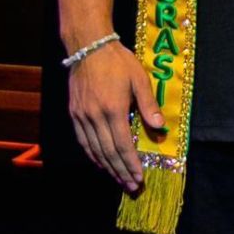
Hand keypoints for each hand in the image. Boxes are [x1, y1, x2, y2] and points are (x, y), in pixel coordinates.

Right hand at [68, 41, 165, 192]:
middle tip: (131, 186)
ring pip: (95, 149)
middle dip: (121, 171)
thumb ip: (148, 105)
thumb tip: (159, 128)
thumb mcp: (139, 79)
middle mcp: (95, 116)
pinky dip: (92, 155)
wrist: (88, 46)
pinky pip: (83, 140)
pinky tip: (101, 162)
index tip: (138, 178)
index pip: (123, 145)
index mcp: (113, 109)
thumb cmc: (118, 61)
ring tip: (118, 179)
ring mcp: (82, 116)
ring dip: (107, 167)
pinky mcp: (74, 113)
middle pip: (109, 152)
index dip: (131, 164)